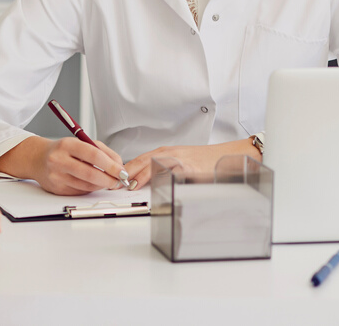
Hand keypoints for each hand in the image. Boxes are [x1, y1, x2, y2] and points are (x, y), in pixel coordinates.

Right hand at [0, 135, 128, 194]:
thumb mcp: (81, 142)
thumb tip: (119, 165)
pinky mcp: (56, 189)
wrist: (38, 159)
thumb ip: (102, 151)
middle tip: (119, 180)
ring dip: (101, 185)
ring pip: (86, 185)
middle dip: (109, 179)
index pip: (93, 155)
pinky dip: (90, 189)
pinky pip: (80, 191)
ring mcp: (56, 176)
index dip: (110, 165)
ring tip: (108, 181)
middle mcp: (59, 160)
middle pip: (90, 173)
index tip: (122, 171)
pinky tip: (93, 183)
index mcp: (67, 145)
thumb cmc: (64, 150)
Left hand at [124, 139, 257, 187]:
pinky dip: (162, 177)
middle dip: (128, 172)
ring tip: (130, 185)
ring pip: (154, 164)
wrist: (224, 156)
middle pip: (142, 160)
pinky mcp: (189, 167)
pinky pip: (173, 171)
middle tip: (116, 184)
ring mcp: (178, 159)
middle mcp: (168, 153)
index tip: (114, 179)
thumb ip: (162, 169)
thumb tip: (142, 182)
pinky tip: (155, 183)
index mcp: (164, 152)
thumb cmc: (202, 161)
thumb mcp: (178, 162)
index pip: (138, 159)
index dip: (125, 170)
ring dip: (141, 175)